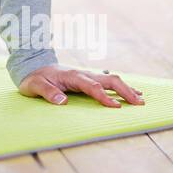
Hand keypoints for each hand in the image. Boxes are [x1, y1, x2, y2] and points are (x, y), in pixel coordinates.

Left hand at [17, 64, 144, 106]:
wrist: (32, 65)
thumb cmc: (34, 78)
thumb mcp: (35, 86)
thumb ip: (48, 92)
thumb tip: (63, 101)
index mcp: (72, 76)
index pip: (93, 87)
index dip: (105, 97)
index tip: (117, 108)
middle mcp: (83, 74)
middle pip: (109, 80)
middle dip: (125, 91)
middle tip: (139, 103)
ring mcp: (87, 75)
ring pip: (111, 79)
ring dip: (126, 88)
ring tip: (140, 99)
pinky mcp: (88, 78)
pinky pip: (107, 81)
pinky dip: (121, 86)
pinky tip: (131, 92)